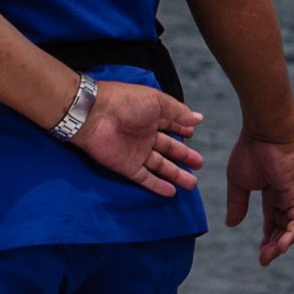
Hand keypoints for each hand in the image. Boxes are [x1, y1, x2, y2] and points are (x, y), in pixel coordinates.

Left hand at [74, 79, 203, 196]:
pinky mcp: (127, 166)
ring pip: (160, 166)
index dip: (181, 130)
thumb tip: (198, 119)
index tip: (191, 135)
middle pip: (168, 148)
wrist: (95, 115)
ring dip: (176, 175)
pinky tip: (171, 192)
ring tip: (192, 184)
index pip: (170, 125)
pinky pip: (145, 178)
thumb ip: (178, 111)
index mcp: (151, 116)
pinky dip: (158, 186)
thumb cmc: (126, 102)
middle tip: (198, 164)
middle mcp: (145, 135)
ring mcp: (136, 152)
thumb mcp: (157, 101)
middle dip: (184, 156)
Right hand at [225, 128, 293, 265]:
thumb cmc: (250, 150)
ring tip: (270, 256)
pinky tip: (281, 247)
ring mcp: (293, 195)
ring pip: (292, 227)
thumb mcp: (238, 183)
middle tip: (264, 260)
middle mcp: (285, 196)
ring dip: (281, 243)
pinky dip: (290, 234)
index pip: (273, 221)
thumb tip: (231, 225)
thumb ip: (237, 204)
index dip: (267, 238)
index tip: (260, 254)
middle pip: (283, 227)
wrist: (262, 131)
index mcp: (272, 193)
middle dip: (274, 245)